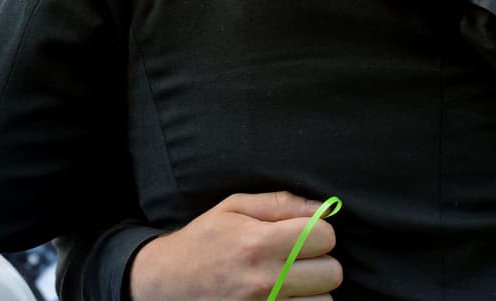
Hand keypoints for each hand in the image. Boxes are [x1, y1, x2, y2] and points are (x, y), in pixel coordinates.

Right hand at [129, 192, 341, 300]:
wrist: (164, 283)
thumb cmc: (203, 241)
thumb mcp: (234, 208)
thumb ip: (281, 203)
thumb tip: (324, 208)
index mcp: (258, 243)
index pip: (324, 237)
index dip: (319, 232)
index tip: (305, 233)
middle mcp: (263, 281)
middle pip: (331, 272)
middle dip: (320, 261)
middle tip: (299, 258)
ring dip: (313, 290)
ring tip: (291, 280)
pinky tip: (285, 296)